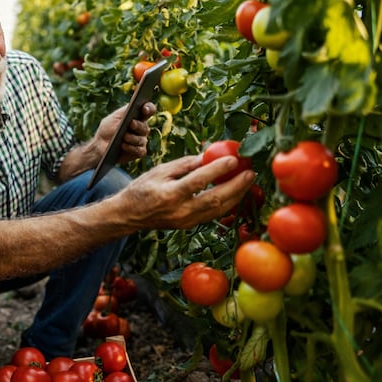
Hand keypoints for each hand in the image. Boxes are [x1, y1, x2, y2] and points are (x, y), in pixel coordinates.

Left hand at [94, 102, 156, 163]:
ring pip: (141, 140)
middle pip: (145, 127)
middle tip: (131, 123)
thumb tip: (133, 106)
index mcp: (138, 117)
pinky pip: (139, 150)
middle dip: (138, 125)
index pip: (149, 110)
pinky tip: (124, 145)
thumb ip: (124, 111)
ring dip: (132, 138)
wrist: (101, 144)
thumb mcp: (114, 117)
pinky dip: (131, 148)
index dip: (149, 108)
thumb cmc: (108, 128)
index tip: (144, 108)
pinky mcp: (139, 152)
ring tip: (124, 137)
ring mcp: (141, 140)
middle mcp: (142, 128)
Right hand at [122, 154, 255, 229]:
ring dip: (236, 195)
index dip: (218, 169)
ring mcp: (186, 221)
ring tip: (247, 181)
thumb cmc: (142, 189)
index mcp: (170, 194)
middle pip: (215, 199)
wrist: (130, 215)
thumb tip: (207, 156)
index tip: (234, 159)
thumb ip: (184, 164)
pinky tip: (235, 193)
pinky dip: (226, 204)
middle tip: (251, 173)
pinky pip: (213, 215)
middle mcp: (180, 211)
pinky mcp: (189, 225)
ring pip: (218, 210)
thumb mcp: (159, 171)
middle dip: (236, 186)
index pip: (199, 181)